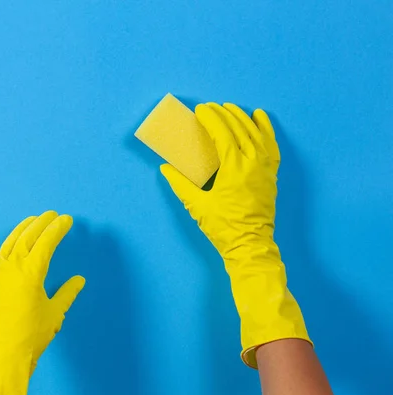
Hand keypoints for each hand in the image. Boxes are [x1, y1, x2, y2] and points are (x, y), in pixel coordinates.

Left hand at [0, 211, 84, 394]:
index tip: (67, 220)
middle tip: (53, 214)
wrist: (3, 351)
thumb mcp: (55, 312)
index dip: (57, 228)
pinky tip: (15, 241)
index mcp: (31, 271)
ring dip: (24, 228)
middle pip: (28, 235)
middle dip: (42, 222)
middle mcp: (13, 266)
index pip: (46, 241)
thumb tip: (79, 280)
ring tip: (34, 219)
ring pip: (12, 241)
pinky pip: (1, 253)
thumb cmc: (32, 334)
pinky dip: (10, 242)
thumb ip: (67, 293)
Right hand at [161, 103, 309, 367]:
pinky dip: (266, 129)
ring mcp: (265, 168)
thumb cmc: (222, 227)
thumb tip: (165, 169)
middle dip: (224, 114)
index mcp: (234, 169)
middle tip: (211, 107)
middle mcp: (252, 163)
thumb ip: (180, 185)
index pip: (223, 134)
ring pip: (256, 133)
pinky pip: (272, 145)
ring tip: (230, 107)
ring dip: (242, 117)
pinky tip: (259, 116)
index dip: (211, 119)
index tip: (201, 110)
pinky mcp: (271, 174)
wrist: (250, 245)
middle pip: (239, 129)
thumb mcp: (197, 206)